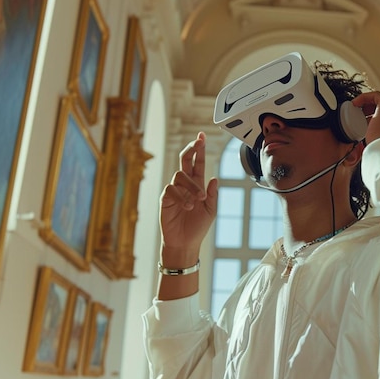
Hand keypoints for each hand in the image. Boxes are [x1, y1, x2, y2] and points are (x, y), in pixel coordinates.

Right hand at [159, 132, 217, 266]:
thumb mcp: (210, 210)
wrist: (185, 243)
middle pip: (185, 160)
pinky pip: (171, 189)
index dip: (199, 149)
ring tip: (198, 200)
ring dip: (192, 186)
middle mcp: (185, 184)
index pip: (198, 163)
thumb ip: (213, 195)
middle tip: (198, 141)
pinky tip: (188, 206)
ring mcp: (174, 190)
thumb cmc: (198, 227)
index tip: (201, 135)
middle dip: (191, 149)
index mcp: (197, 184)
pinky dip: (181, 196)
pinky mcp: (165, 199)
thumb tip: (214, 178)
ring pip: (180, 176)